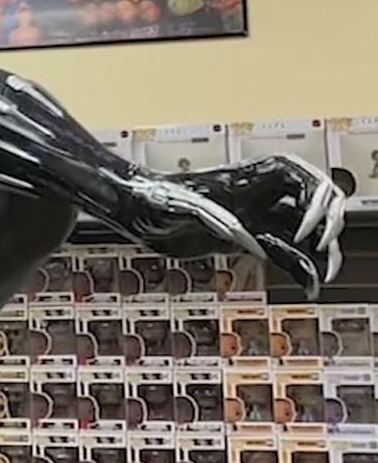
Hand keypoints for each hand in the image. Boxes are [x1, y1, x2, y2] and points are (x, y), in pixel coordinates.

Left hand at [132, 155, 345, 297]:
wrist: (133, 209)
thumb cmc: (154, 199)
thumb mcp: (184, 208)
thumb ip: (216, 219)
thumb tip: (246, 236)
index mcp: (249, 180)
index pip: (304, 178)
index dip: (315, 204)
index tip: (301, 233)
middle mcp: (258, 196)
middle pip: (315, 201)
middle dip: (328, 223)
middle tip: (323, 252)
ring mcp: (254, 216)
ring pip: (303, 230)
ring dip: (321, 250)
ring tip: (325, 275)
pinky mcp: (246, 238)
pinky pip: (284, 250)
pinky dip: (301, 266)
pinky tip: (310, 285)